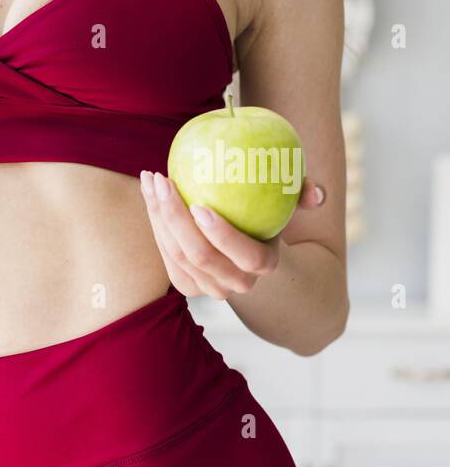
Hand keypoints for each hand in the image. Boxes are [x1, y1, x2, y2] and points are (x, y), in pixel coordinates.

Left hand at [140, 170, 326, 300]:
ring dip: (158, 214)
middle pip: (199, 255)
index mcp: (262, 264)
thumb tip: (317, 194)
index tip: (200, 204)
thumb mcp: (286, 201)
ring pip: (175, 254)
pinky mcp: (183, 283)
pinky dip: (154, 221)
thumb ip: (301, 192)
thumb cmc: (266, 213)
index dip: (221, 234)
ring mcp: (206, 288)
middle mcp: (234, 283)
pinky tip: (150, 191)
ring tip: (152, 179)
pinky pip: (164, 254)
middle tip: (164, 181)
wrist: (243, 247)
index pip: (244, 255)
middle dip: (176, 217)